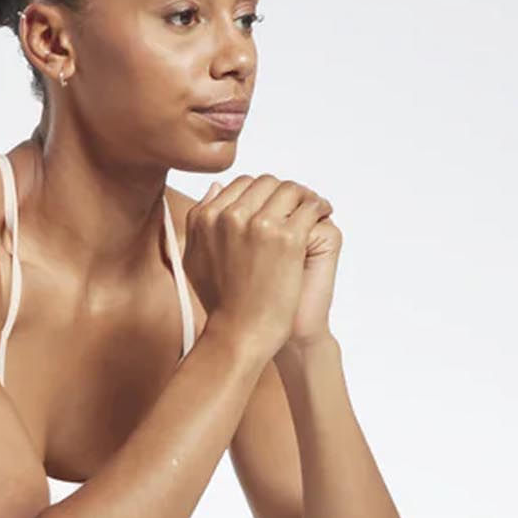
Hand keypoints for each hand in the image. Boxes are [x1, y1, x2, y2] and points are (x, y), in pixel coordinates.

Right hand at [186, 173, 332, 351]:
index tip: (274, 207)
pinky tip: (322, 217)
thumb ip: (201, 220)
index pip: (241, 184)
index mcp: (207, 218)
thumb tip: (215, 188)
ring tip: (313, 210)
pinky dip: (320, 209)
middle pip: (266, 183)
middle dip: (283, 193)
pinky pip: (311, 208)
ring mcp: (261, 226)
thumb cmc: (220, 303)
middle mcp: (231, 216)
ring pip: (290, 190)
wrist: (239, 334)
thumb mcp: (195, 259)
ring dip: (303, 198)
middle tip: (296, 207)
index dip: (261, 194)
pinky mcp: (288, 239)